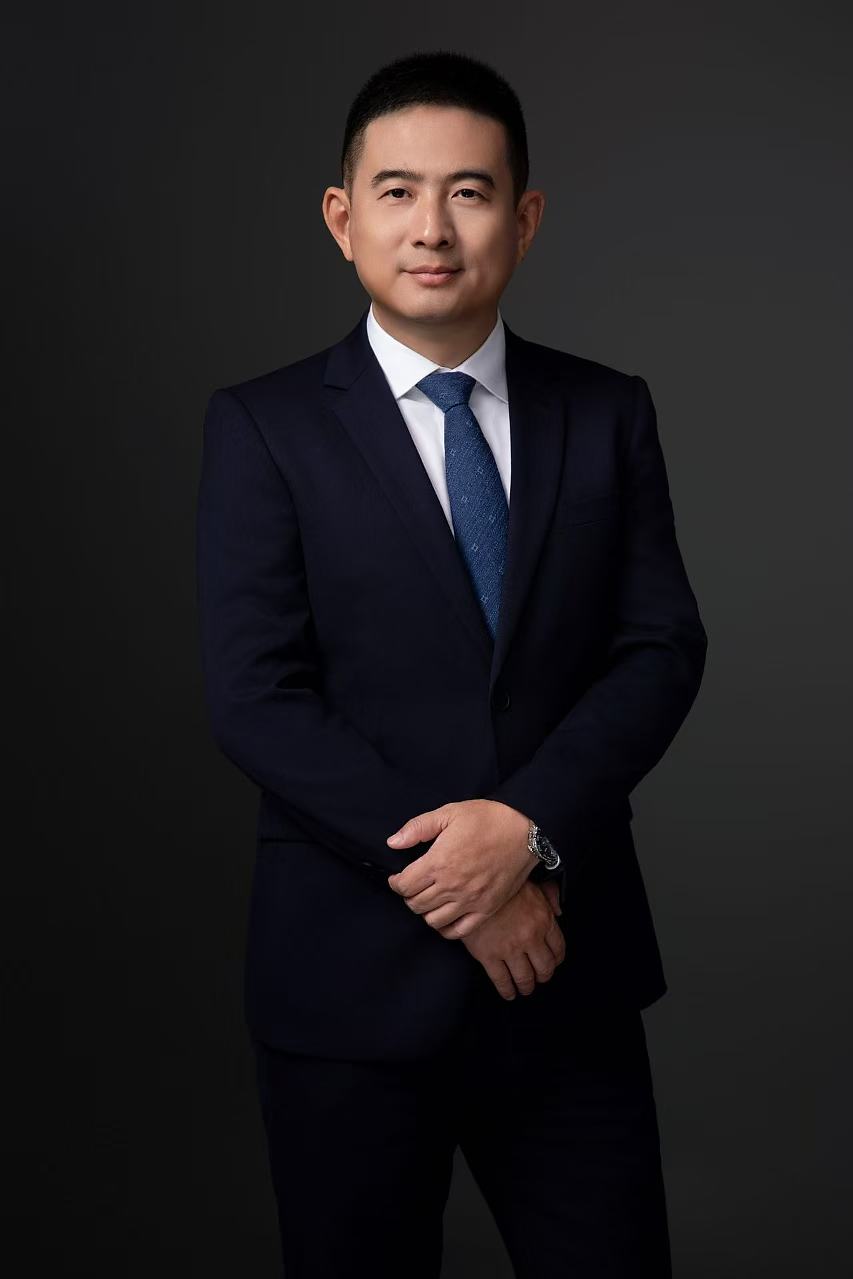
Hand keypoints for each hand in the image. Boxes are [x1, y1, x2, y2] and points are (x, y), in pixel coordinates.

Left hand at [386, 799, 537, 937]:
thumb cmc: (487, 819)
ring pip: (433, 920)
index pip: (404, 885)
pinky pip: (459, 931)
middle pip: (416, 904)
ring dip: (426, 912)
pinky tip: (445, 916)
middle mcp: (452, 886)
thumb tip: (393, 842)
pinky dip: (446, 928)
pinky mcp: (486, 909)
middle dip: (409, 896)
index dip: (395, 883)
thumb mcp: (449, 813)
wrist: (525, 831)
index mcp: (439, 862)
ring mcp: (470, 901)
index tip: (398, 878)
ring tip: (429, 899)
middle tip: (413, 887)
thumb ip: (418, 828)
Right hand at [461, 880, 565, 999]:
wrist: (472, 886)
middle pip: (544, 967)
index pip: (558, 948)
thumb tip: (559, 911)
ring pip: (525, 978)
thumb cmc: (502, 883)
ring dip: (527, 987)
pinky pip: (502, 980)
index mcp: (543, 920)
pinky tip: (508, 993)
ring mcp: (509, 949)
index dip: (556, 960)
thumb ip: (550, 896)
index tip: (552, 963)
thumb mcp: (533, 883)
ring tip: (525, 989)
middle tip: (540, 978)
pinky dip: (507, 991)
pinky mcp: (488, 956)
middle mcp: (530, 938)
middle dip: (543, 976)